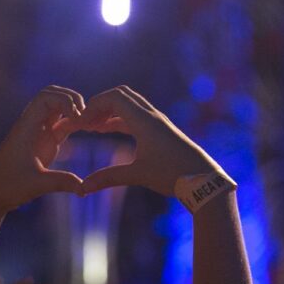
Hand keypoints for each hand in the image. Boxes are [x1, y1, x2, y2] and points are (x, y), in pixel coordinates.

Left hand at [0, 86, 84, 213]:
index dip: (64, 100)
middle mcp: (32, 126)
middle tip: (87, 115)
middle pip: (53, 96)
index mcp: (25, 128)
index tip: (78, 116)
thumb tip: (85, 188)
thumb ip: (61, 182)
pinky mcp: (44, 143)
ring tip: (92, 122)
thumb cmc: (6, 188)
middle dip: (72, 99)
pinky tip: (89, 129)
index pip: (44, 98)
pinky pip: (62, 125)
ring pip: (58, 109)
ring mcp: (38, 134)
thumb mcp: (35, 185)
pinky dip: (75, 123)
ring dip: (75, 110)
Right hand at [78, 86, 222, 196]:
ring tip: (92, 127)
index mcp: (144, 121)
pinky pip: (134, 116)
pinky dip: (119, 119)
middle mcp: (151, 116)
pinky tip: (107, 131)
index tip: (80, 122)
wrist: (203, 180)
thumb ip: (108, 178)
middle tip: (84, 121)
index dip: (93, 106)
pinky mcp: (160, 130)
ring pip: (128, 105)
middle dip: (99, 105)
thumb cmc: (173, 175)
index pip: (114, 98)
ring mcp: (157, 122)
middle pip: (121, 95)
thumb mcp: (138, 175)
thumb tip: (83, 188)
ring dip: (109, 111)